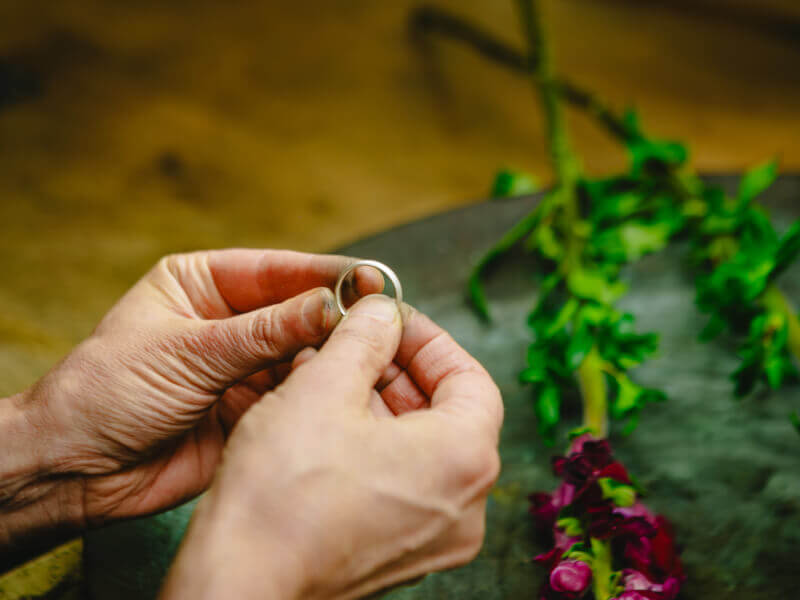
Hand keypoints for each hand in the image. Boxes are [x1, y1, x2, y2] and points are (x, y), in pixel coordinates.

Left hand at [0, 249, 381, 547]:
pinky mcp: (252, 408)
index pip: (277, 270)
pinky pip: (296, 394)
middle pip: (298, 310)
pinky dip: (319, 392)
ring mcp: (242, 366)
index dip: (325, 274)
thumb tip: (329, 305)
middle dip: (337, 316)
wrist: (77, 472)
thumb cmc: (107, 393)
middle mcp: (228, 322)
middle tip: (383, 320)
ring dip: (332, 355)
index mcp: (203, 284)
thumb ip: (264, 331)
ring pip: (303, 354)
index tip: (371, 279)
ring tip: (373, 355)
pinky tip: (345, 389)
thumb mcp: (187, 350)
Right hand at [160, 295, 503, 599]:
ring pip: (421, 447)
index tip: (388, 319)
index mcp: (464, 459)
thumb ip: (363, 337)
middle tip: (354, 342)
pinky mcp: (401, 554)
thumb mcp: (322, 388)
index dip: (426, 338)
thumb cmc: (282, 494)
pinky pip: (402, 482)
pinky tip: (326, 423)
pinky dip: (374, 446)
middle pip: (446, 412)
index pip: (468, 377)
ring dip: (379, 405)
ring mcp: (435, 537)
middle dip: (396, 369)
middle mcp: (465, 506)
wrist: (239, 585)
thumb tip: (380, 311)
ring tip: (329, 376)